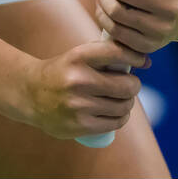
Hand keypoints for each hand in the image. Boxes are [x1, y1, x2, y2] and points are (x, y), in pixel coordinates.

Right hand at [19, 38, 150, 139]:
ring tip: (122, 100)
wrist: (30, 94)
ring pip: (123, 106)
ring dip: (128, 103)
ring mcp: (78, 104)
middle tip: (129, 86)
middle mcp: (78, 80)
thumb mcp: (79, 55)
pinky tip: (117, 113)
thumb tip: (147, 62)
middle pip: (127, 86)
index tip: (141, 62)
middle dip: (133, 86)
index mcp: (78, 56)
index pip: (118, 53)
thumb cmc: (64, 71)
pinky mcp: (79, 125)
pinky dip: (121, 118)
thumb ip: (108, 54)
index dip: (136, 57)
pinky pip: (114, 123)